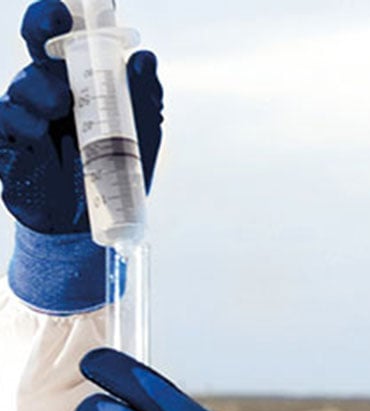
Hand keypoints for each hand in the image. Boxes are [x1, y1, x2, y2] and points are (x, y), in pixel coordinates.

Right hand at [0, 0, 162, 233]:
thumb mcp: (142, 134)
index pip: (70, 36)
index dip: (64, 13)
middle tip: (55, 21)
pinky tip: (36, 130)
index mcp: (83, 79)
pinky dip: (19, 119)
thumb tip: (145, 57)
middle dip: (41, 24)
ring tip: (61, 104)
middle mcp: (51, 87)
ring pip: (22, 82)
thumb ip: (145, 97)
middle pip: (35, 42)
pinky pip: (4, 120)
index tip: (71, 3)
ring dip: (40, 87)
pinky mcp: (11, 143)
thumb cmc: (117, 167)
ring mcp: (28, 114)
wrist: (98, 219)